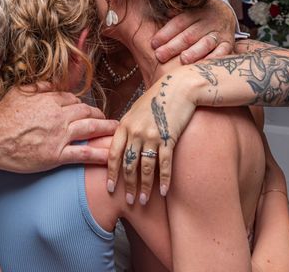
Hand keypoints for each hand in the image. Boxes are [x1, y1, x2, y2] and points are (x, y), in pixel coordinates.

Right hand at [0, 83, 117, 172]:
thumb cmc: (1, 116)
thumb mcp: (18, 92)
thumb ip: (37, 87)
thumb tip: (51, 84)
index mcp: (50, 100)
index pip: (72, 99)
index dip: (80, 104)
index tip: (85, 109)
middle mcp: (59, 116)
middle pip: (86, 112)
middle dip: (99, 115)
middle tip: (106, 119)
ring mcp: (59, 136)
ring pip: (90, 129)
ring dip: (106, 129)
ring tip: (117, 131)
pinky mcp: (56, 155)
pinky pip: (83, 153)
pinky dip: (99, 154)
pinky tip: (111, 156)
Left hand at [107, 69, 198, 204]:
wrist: (179, 87)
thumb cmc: (156, 99)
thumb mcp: (135, 111)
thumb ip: (127, 128)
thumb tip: (119, 145)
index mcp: (124, 125)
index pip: (113, 154)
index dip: (111, 173)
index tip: (110, 188)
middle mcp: (135, 132)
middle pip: (128, 164)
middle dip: (128, 185)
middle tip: (129, 201)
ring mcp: (152, 136)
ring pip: (145, 167)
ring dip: (144, 186)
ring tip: (143, 201)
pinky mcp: (168, 138)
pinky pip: (164, 163)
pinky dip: (163, 179)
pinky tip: (162, 192)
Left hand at [151, 0, 235, 63]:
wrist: (225, 14)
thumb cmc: (197, 16)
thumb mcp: (187, 10)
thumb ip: (173, 15)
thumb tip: (157, 15)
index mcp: (195, 11)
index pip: (179, 22)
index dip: (166, 33)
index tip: (154, 43)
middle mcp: (208, 21)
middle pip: (189, 34)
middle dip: (173, 46)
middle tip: (160, 56)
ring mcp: (219, 32)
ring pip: (206, 43)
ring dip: (194, 52)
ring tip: (183, 60)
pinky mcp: (229, 43)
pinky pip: (222, 51)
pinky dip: (214, 58)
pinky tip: (203, 65)